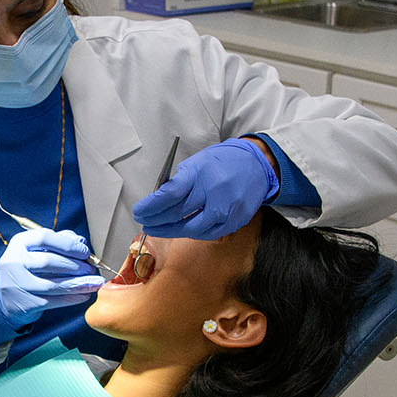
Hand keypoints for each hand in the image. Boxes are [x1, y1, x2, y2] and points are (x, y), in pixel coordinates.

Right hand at [0, 227, 104, 326]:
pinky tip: (84, 295)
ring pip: (54, 284)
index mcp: (18, 244)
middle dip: (75, 265)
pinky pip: (54, 301)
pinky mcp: (26, 303)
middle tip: (91, 269)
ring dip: (79, 283)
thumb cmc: (30, 269)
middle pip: (49, 261)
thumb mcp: (38, 251)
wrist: (10, 299)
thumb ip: (60, 242)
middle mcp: (14, 262)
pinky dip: (72, 298)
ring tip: (94, 282)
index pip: (45, 238)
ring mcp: (18, 284)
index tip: (85, 252)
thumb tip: (81, 241)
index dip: (68, 244)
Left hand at [132, 138, 279, 239]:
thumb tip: (158, 201)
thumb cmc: (222, 162)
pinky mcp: (235, 220)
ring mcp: (226, 208)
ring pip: (192, 229)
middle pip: (177, 214)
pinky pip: (209, 234)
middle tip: (145, 222)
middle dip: (157, 221)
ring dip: (172, 231)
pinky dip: (193, 233)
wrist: (256, 164)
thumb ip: (179, 182)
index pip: (169, 195)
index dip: (151, 206)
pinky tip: (183, 230)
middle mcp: (213, 191)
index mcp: (199, 173)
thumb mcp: (196, 163)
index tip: (140, 212)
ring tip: (159, 229)